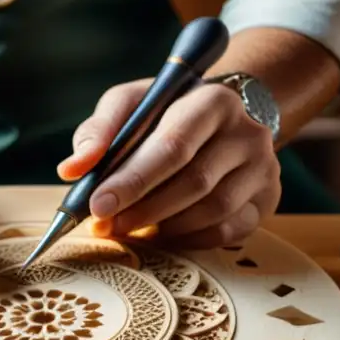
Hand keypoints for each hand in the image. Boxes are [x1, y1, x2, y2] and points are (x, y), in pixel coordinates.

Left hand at [57, 79, 280, 248]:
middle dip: (142, 208)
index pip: (173, 144)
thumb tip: (71, 170)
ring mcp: (264, 168)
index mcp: (213, 101)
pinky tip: (162, 232)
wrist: (223, 121)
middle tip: (106, 225)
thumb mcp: (131, 105)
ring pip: (211, 211)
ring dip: (163, 226)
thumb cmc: (166, 114)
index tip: (97, 204)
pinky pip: (226, 232)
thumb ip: (98, 132)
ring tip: (128, 227)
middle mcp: (247, 133)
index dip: (133, 179)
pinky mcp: (268, 200)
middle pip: (194, 181)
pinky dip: (188, 238)